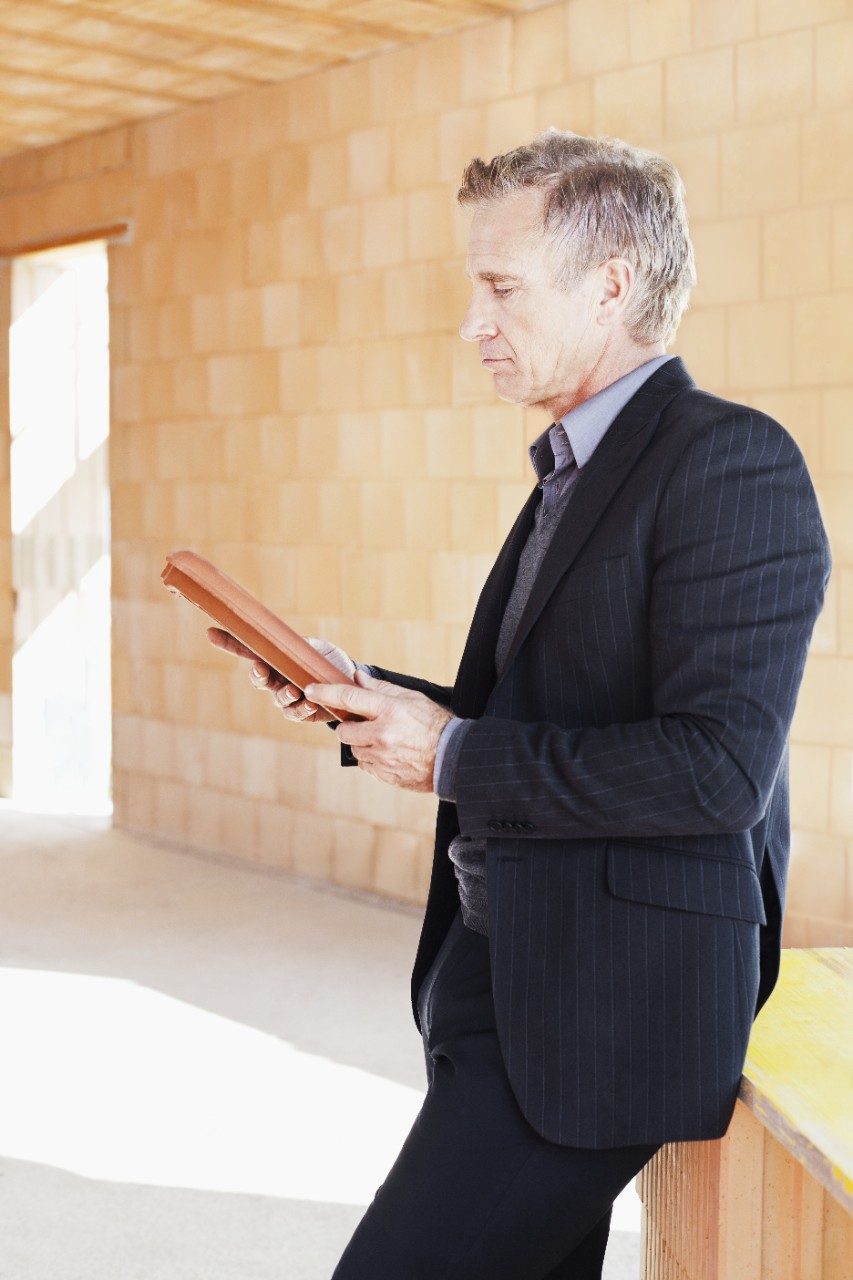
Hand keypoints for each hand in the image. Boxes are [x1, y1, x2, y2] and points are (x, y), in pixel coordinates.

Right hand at [207, 628, 355, 721]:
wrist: (350, 680)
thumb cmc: (326, 660)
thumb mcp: (314, 647)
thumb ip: (299, 646)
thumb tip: (281, 640)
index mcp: (274, 659)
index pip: (247, 650)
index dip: (228, 643)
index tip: (212, 633)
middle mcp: (276, 679)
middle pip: (258, 678)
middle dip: (257, 675)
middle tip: (262, 670)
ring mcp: (287, 696)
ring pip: (277, 698)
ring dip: (284, 694)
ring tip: (295, 690)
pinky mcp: (302, 712)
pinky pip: (295, 713)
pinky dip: (301, 708)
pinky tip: (310, 704)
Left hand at [303, 669, 454, 791]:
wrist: (454, 757)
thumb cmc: (435, 723)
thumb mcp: (412, 698)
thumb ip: (382, 688)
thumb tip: (358, 678)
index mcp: (389, 710)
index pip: (348, 698)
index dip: (326, 693)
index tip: (311, 689)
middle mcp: (382, 734)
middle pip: (343, 731)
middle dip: (349, 727)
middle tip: (365, 724)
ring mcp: (382, 757)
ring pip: (354, 749)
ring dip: (362, 744)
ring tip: (385, 740)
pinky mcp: (385, 774)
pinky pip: (366, 765)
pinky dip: (372, 759)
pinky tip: (391, 754)